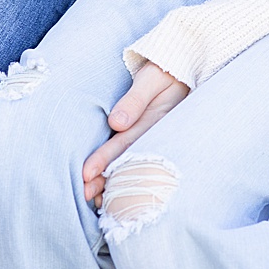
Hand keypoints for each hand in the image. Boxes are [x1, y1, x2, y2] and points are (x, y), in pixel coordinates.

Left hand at [83, 62, 189, 204]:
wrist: (185, 69)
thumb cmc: (165, 71)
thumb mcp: (153, 77)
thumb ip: (135, 99)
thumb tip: (116, 122)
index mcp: (158, 120)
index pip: (126, 143)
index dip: (105, 159)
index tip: (86, 174)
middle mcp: (158, 135)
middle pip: (129, 161)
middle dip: (105, 180)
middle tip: (83, 194)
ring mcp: (158, 139)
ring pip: (133, 164)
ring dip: (112, 182)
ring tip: (91, 199)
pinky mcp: (154, 139)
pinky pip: (138, 159)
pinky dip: (122, 175)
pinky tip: (108, 191)